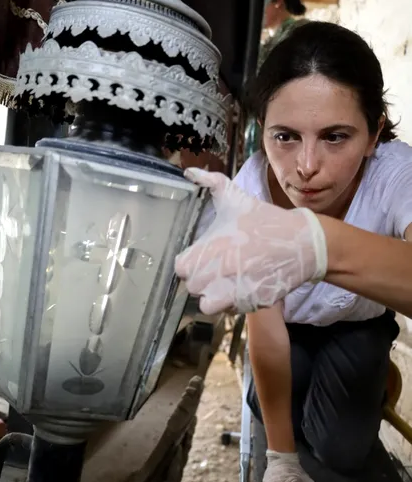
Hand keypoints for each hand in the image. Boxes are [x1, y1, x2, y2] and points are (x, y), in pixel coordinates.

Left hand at [175, 168, 326, 314]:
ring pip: (209, 305)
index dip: (190, 264)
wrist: (301, 242)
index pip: (181, 268)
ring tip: (227, 282)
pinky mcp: (249, 304)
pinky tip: (243, 286)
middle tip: (217, 268)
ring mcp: (233, 292)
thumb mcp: (235, 197)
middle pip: (193, 288)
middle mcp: (216, 274)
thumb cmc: (264, 219)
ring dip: (215, 295)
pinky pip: (230, 311)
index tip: (202, 258)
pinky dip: (234, 302)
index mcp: (207, 251)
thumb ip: (210, 183)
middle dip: (203, 280)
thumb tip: (189, 170)